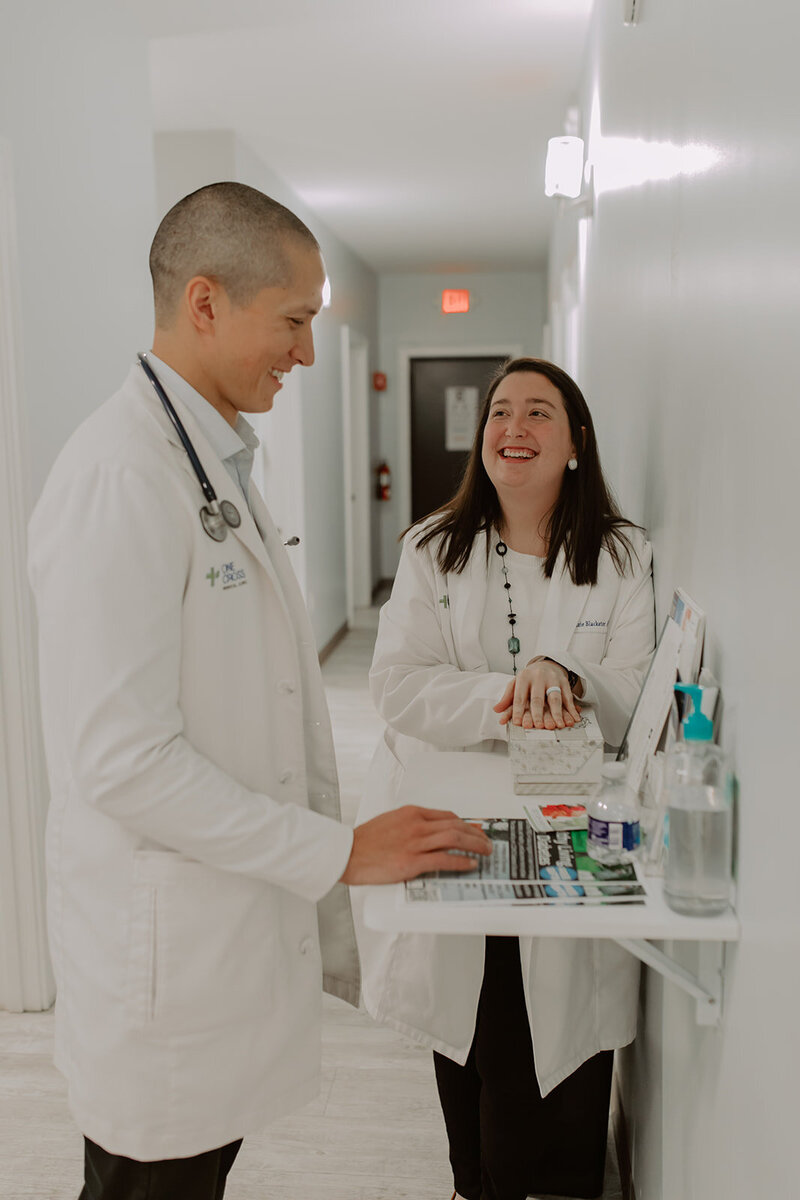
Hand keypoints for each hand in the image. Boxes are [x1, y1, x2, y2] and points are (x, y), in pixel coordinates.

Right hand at [340, 805, 492, 884]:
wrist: (346, 853)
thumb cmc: (364, 842)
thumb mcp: (390, 822)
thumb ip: (410, 825)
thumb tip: (428, 833)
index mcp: (410, 813)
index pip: (446, 815)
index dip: (464, 824)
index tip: (473, 831)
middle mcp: (415, 824)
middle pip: (455, 825)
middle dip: (475, 834)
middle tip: (486, 842)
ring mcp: (414, 843)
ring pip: (454, 838)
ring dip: (474, 845)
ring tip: (485, 852)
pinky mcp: (411, 861)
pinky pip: (444, 859)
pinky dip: (461, 861)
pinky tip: (470, 865)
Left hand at [493, 658, 580, 730]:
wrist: (545, 664)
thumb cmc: (528, 679)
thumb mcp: (515, 685)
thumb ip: (507, 698)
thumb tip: (497, 710)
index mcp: (523, 678)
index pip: (519, 697)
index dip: (517, 711)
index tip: (518, 723)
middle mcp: (538, 677)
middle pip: (537, 697)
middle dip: (538, 713)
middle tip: (539, 726)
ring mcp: (552, 679)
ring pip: (555, 697)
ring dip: (557, 713)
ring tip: (559, 725)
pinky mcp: (564, 682)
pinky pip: (568, 697)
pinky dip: (572, 709)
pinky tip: (574, 718)